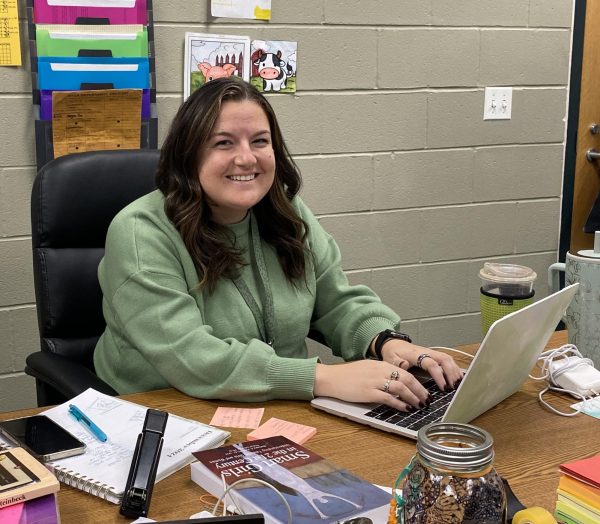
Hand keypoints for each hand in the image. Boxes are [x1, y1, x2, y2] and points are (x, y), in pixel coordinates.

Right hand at [313, 360, 430, 410]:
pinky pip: (388, 398)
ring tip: (418, 405)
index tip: (425, 391)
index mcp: (381, 364)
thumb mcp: (368, 368)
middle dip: (420, 391)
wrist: (331, 378)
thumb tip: (396, 382)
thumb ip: (382, 372)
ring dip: (412, 398)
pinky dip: (399, 403)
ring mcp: (374, 381)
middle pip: (407, 379)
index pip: (406, 372)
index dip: (418, 383)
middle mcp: (380, 371)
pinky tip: (405, 408)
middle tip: (427, 400)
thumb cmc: (347, 375)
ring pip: (400, 388)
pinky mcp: (368, 392)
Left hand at [379, 339, 462, 392]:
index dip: (439, 375)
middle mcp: (426, 352)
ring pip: (448, 359)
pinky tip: (458, 377)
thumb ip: (397, 363)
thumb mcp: (390, 358)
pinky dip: (454, 368)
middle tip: (454, 387)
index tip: (444, 387)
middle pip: (444, 359)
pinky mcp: (434, 355)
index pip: (431, 363)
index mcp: (416, 354)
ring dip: (455, 371)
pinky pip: (447, 360)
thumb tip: (405, 365)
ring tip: (459, 384)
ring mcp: (431, 353)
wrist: (393, 344)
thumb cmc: (393, 353)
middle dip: (451, 373)